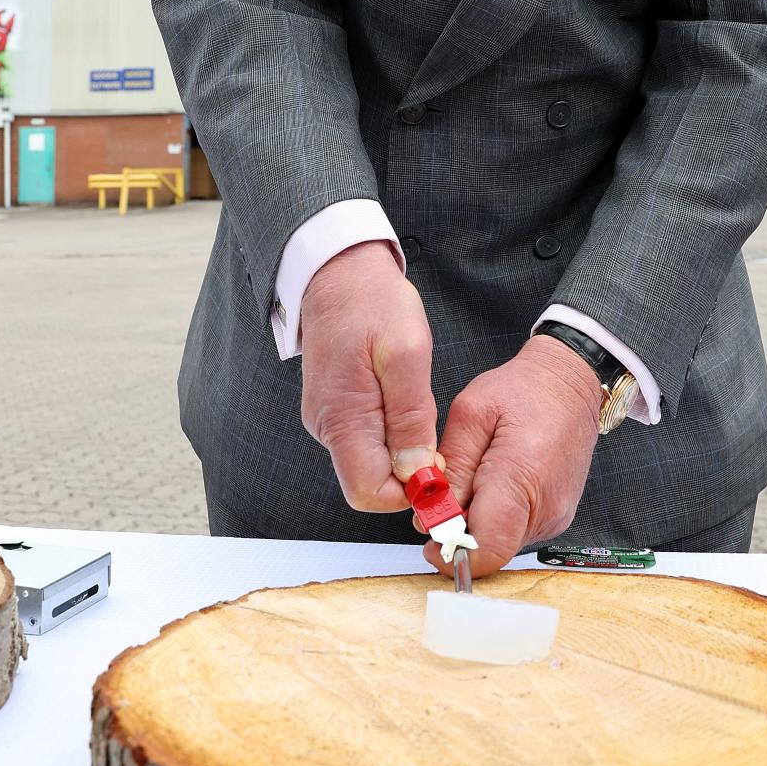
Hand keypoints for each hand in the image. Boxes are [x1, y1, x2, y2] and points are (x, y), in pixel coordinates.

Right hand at [300, 241, 438, 513]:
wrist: (339, 272)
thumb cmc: (372, 303)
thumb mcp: (406, 354)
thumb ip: (411, 419)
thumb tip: (417, 475)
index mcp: (341, 419)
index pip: (369, 493)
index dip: (408, 491)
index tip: (439, 468)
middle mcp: (327, 427)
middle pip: (370, 481)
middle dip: (408, 471)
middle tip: (435, 430)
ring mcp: (329, 419)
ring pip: (370, 460)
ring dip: (402, 447)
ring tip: (418, 401)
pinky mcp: (336, 409)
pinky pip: (366, 438)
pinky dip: (391, 431)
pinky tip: (402, 396)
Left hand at [431, 335, 601, 578]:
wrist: (570, 384)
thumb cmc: (525, 390)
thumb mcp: (471, 413)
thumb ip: (452, 467)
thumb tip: (432, 514)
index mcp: (520, 477)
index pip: (486, 548)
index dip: (452, 554)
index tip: (431, 541)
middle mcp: (545, 507)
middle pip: (491, 549)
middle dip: (460, 533)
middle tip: (446, 498)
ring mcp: (555, 516)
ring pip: (502, 544)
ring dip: (479, 524)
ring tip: (476, 481)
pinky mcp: (557, 517)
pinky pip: (516, 532)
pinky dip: (497, 518)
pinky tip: (493, 485)